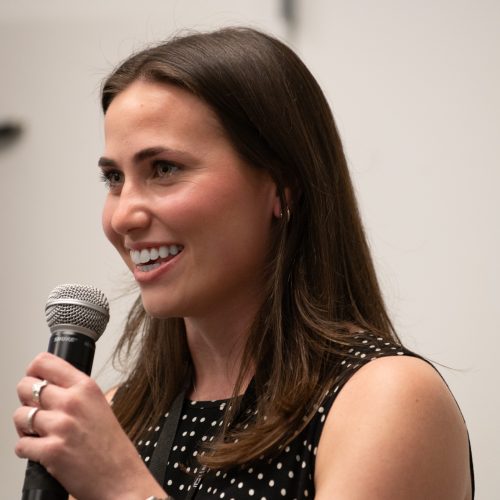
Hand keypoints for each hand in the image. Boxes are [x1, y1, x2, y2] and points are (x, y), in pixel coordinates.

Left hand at [13, 352, 165, 499]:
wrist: (121, 477)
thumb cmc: (111, 445)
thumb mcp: (99, 405)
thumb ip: (75, 393)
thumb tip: (47, 387)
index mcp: (86, 387)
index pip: (45, 362)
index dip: (33, 371)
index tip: (34, 378)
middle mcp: (73, 402)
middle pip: (25, 386)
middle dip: (25, 400)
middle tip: (37, 410)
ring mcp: (61, 425)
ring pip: (19, 416)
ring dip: (25, 426)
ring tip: (40, 433)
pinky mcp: (51, 450)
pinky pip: (20, 444)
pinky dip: (27, 449)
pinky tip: (42, 450)